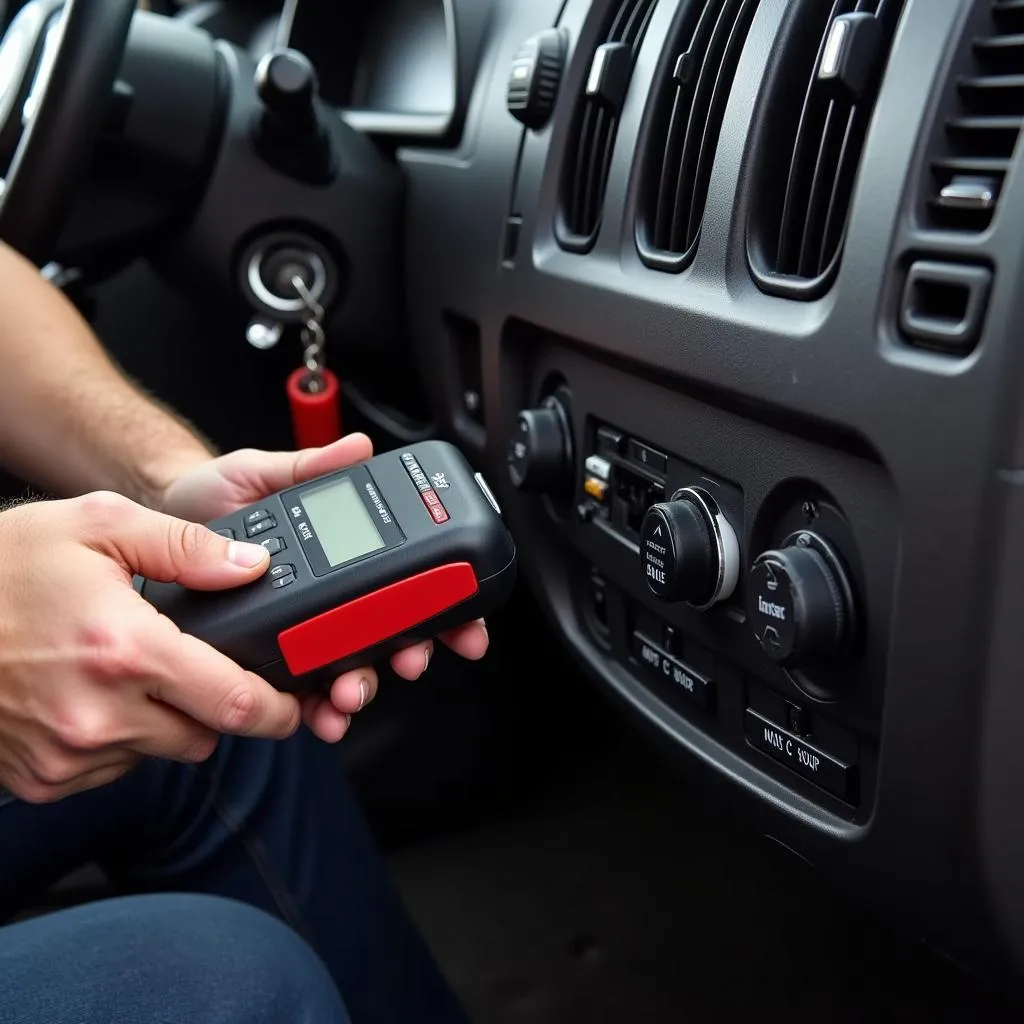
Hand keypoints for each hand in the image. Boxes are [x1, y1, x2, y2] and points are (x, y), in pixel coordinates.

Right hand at [0, 493, 300, 802]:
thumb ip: (185, 546)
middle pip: (207, 734)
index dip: (276, 706)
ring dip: (167, 720)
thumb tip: (250, 568)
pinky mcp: (43, 779)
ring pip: (162, 752)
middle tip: (200, 667)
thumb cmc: (1, 568)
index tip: (290, 700)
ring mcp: (68, 756)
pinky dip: (123, 738)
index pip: (235, 704)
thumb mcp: (97, 525)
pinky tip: (97, 694)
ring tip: (134, 669)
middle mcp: (100, 716)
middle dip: (219, 705)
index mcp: (126, 651)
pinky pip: (114, 768)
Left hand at [159, 433, 488, 741]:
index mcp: (344, 552)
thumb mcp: (262, 472)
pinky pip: (303, 689)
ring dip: (363, 686)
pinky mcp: (272, 654)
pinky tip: (317, 714)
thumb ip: (310, 466)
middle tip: (408, 660)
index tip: (465, 627)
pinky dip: (317, 708)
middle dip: (411, 654)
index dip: (446, 607)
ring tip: (350, 693)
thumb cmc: (212, 497)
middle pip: (393, 633)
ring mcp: (306, 627)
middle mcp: (334, 592)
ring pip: (355, 667)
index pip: (409, 581)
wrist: (156, 521)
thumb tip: (356, 448)